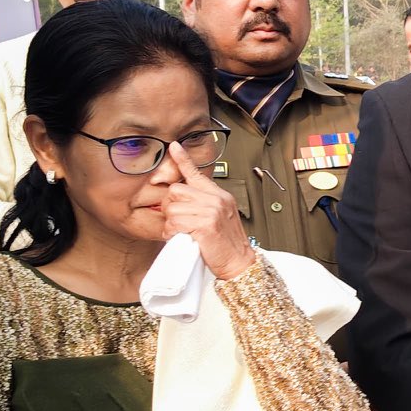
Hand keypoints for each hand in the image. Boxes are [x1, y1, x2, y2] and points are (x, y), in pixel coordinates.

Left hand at [165, 147, 256, 280]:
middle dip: (172, 208)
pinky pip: (174, 224)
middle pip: (175, 191)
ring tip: (185, 233)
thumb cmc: (226, 244)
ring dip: (172, 224)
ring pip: (172, 209)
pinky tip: (184, 239)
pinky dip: (173, 234)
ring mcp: (211, 211)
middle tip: (180, 222)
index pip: (197, 173)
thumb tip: (179, 201)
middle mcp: (215, 200)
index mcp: (218, 196)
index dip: (183, 159)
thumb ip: (203, 204)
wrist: (239, 262)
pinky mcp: (204, 225)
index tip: (174, 147)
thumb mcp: (219, 217)